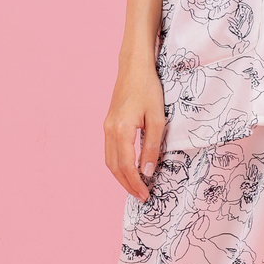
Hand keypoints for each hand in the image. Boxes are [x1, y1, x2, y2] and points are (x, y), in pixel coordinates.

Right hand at [104, 57, 166, 200]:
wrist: (134, 67)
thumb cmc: (148, 88)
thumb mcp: (157, 118)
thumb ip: (151, 146)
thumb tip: (148, 171)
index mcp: (121, 130)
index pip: (127, 166)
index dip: (135, 183)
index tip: (146, 195)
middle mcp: (109, 130)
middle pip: (114, 167)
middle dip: (127, 185)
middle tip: (141, 196)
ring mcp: (106, 127)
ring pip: (110, 160)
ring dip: (121, 176)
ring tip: (136, 187)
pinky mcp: (108, 124)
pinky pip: (110, 151)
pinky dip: (119, 165)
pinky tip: (130, 169)